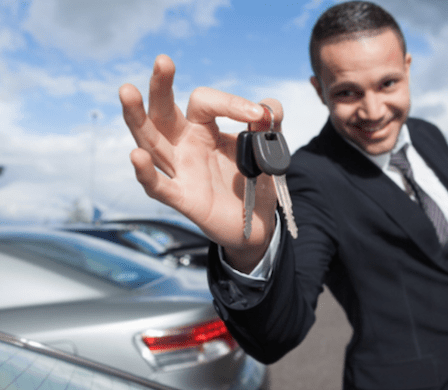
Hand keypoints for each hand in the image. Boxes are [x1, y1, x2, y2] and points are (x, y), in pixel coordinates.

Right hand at [119, 55, 280, 271]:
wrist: (256, 219)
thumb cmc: (251, 178)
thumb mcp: (265, 145)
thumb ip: (268, 122)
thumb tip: (268, 107)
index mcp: (202, 127)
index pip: (204, 102)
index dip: (230, 103)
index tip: (258, 114)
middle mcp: (184, 144)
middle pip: (164, 112)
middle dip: (160, 86)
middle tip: (163, 61)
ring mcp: (180, 170)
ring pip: (151, 142)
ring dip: (138, 118)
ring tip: (127, 91)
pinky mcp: (183, 198)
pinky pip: (159, 186)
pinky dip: (146, 173)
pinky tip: (136, 156)